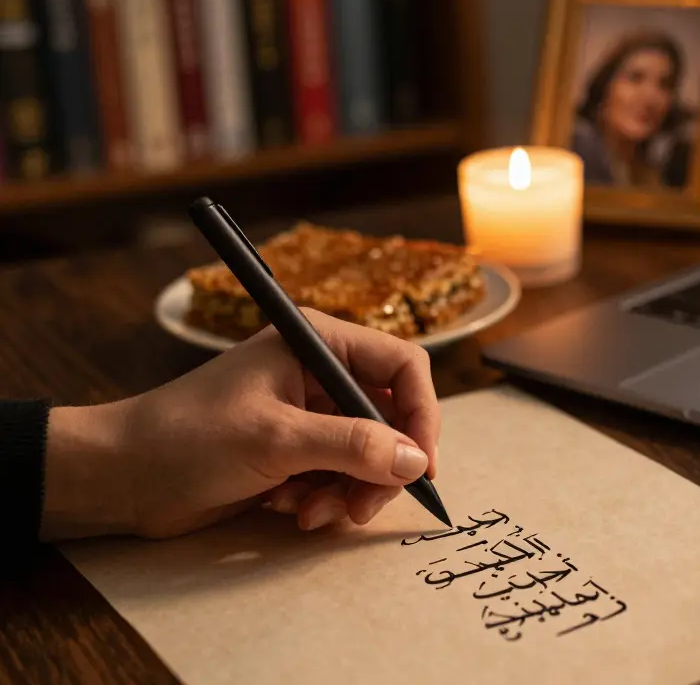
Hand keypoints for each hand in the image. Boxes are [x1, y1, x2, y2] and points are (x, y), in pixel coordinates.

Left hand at [41, 310, 439, 539]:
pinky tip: (290, 509)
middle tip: (360, 507)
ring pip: (371, 455)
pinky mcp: (297, 452)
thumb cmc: (187, 438)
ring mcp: (310, 414)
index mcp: (318, 343)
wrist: (121, 478)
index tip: (421, 465)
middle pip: (393, 417)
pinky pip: (342, 476)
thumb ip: (352, 446)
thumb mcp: (276, 438)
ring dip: (350, 490)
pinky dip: (326, 499)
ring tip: (310, 512)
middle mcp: (321, 373)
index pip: (403, 366)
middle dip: (381, 467)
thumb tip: (415, 460)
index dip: (421, 415)